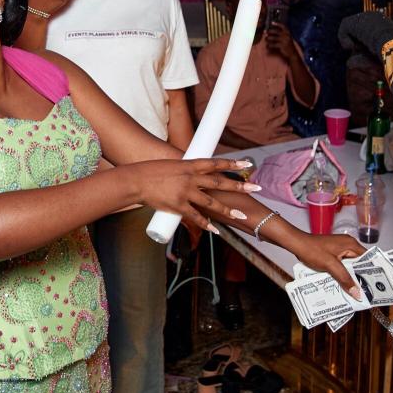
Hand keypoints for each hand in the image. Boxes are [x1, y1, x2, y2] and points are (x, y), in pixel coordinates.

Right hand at [124, 158, 259, 232]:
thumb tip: (197, 174)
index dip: (232, 164)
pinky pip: (196, 217)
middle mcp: (190, 178)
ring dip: (227, 209)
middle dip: (239, 186)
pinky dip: (207, 224)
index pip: (216, 163)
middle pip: (219, 183)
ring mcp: (185, 193)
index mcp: (189, 165)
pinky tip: (216, 229)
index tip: (247, 164)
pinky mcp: (178, 207)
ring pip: (211, 202)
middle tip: (256, 188)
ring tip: (241, 215)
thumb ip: (186, 171)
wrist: (136, 181)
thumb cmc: (151, 171)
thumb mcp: (172, 165)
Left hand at [265, 21, 298, 59]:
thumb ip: (282, 34)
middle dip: (269, 31)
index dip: (277, 24)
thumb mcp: (287, 38)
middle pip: (276, 31)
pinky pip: (273, 44)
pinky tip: (267, 46)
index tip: (272, 22)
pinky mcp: (281, 46)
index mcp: (288, 33)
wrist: (292, 53)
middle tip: (265, 32)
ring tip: (266, 39)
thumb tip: (272, 31)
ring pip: (273, 38)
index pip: (282, 26)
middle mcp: (286, 35)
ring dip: (268, 38)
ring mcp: (284, 40)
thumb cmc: (288, 45)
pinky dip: (269, 45)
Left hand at [291, 233, 366, 295]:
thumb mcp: (331, 265)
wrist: (297, 244)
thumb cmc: (312, 250)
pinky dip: (342, 275)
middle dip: (360, 277)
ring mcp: (340, 250)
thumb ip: (344, 278)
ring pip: (350, 267)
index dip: (372, 272)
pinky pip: (342, 266)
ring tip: (354, 292)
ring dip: (350, 277)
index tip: (375, 285)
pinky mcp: (333, 254)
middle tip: (365, 292)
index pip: (368, 259)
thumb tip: (357, 293)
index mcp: (351, 244)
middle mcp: (348, 246)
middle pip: (359, 264)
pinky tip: (342, 285)